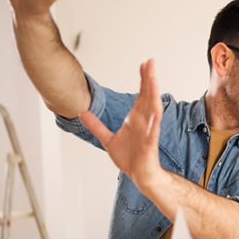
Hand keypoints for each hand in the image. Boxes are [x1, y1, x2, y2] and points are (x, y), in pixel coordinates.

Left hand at [80, 60, 164, 189]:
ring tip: (153, 79)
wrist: (139, 176)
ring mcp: (147, 131)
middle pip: (147, 96)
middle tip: (151, 62)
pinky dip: (154, 121)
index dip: (142, 79)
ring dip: (153, 94)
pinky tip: (156, 110)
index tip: (143, 65)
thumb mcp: (107, 140)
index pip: (140, 95)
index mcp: (134, 119)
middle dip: (149, 79)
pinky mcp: (149, 144)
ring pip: (151, 109)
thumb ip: (96, 126)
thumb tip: (82, 113)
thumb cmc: (130, 159)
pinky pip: (152, 130)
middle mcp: (143, 122)